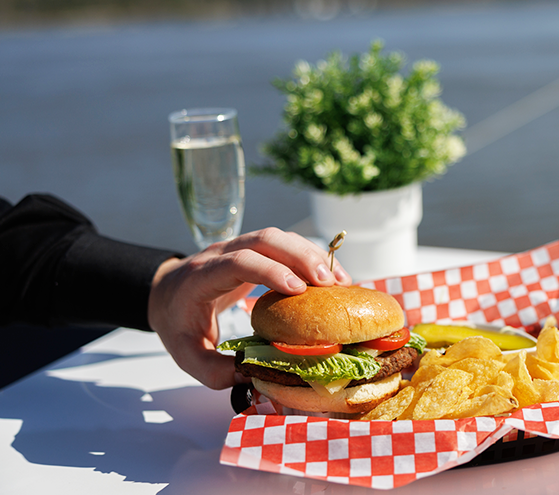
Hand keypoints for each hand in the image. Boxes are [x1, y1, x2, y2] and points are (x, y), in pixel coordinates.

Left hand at [147, 228, 351, 389]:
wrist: (164, 292)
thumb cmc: (176, 322)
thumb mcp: (185, 354)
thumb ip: (214, 369)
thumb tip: (254, 376)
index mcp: (201, 277)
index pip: (238, 263)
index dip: (269, 272)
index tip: (298, 289)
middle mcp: (221, 253)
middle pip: (264, 239)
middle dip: (300, 257)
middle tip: (330, 283)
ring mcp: (239, 246)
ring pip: (279, 237)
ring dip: (312, 255)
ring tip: (340, 282)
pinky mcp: (255, 250)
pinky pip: (285, 244)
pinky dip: (311, 256)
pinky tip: (331, 277)